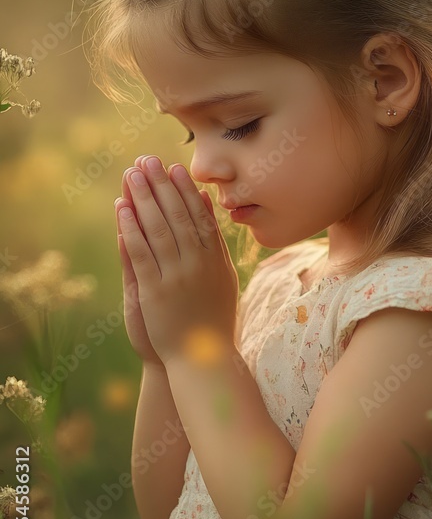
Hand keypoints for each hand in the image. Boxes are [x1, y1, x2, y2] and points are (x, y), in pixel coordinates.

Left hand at [115, 156, 238, 367]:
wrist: (202, 358)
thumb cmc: (213, 316)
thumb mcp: (222, 275)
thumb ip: (213, 240)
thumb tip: (206, 203)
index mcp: (214, 258)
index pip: (199, 216)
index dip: (185, 190)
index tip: (174, 167)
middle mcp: (197, 263)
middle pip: (177, 216)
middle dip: (161, 185)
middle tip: (148, 160)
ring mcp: (176, 277)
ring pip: (158, 229)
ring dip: (143, 199)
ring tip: (132, 174)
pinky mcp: (154, 292)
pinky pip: (141, 254)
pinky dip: (130, 229)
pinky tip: (121, 209)